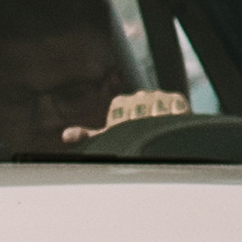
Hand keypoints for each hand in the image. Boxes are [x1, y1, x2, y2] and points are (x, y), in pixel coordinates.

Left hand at [62, 90, 191, 143]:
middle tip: (142, 134)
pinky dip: (173, 114)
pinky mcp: (177, 99)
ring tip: (156, 130)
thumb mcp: (110, 140)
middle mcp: (138, 97)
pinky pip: (174, 105)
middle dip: (140, 125)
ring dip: (156, 121)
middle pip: (138, 109)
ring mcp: (157, 97)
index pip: (120, 111)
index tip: (127, 133)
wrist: (163, 144)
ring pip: (155, 107)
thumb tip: (65, 136)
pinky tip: (170, 122)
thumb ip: (87, 136)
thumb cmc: (132, 143)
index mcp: (120, 104)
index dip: (123, 126)